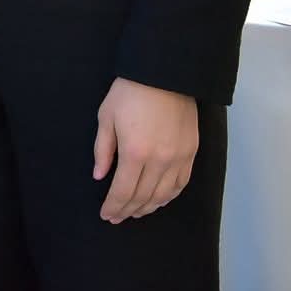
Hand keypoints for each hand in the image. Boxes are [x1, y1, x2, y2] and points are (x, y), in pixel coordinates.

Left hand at [92, 77, 199, 223]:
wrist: (165, 73)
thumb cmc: (130, 92)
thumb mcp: (106, 117)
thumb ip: (103, 150)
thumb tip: (99, 175)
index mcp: (134, 152)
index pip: (123, 191)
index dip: (113, 206)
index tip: (106, 215)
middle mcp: (158, 161)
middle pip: (142, 197)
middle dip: (127, 210)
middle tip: (117, 217)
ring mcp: (178, 158)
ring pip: (163, 195)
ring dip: (148, 207)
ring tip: (135, 212)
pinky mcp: (191, 153)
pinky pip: (181, 184)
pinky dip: (169, 196)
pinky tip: (159, 200)